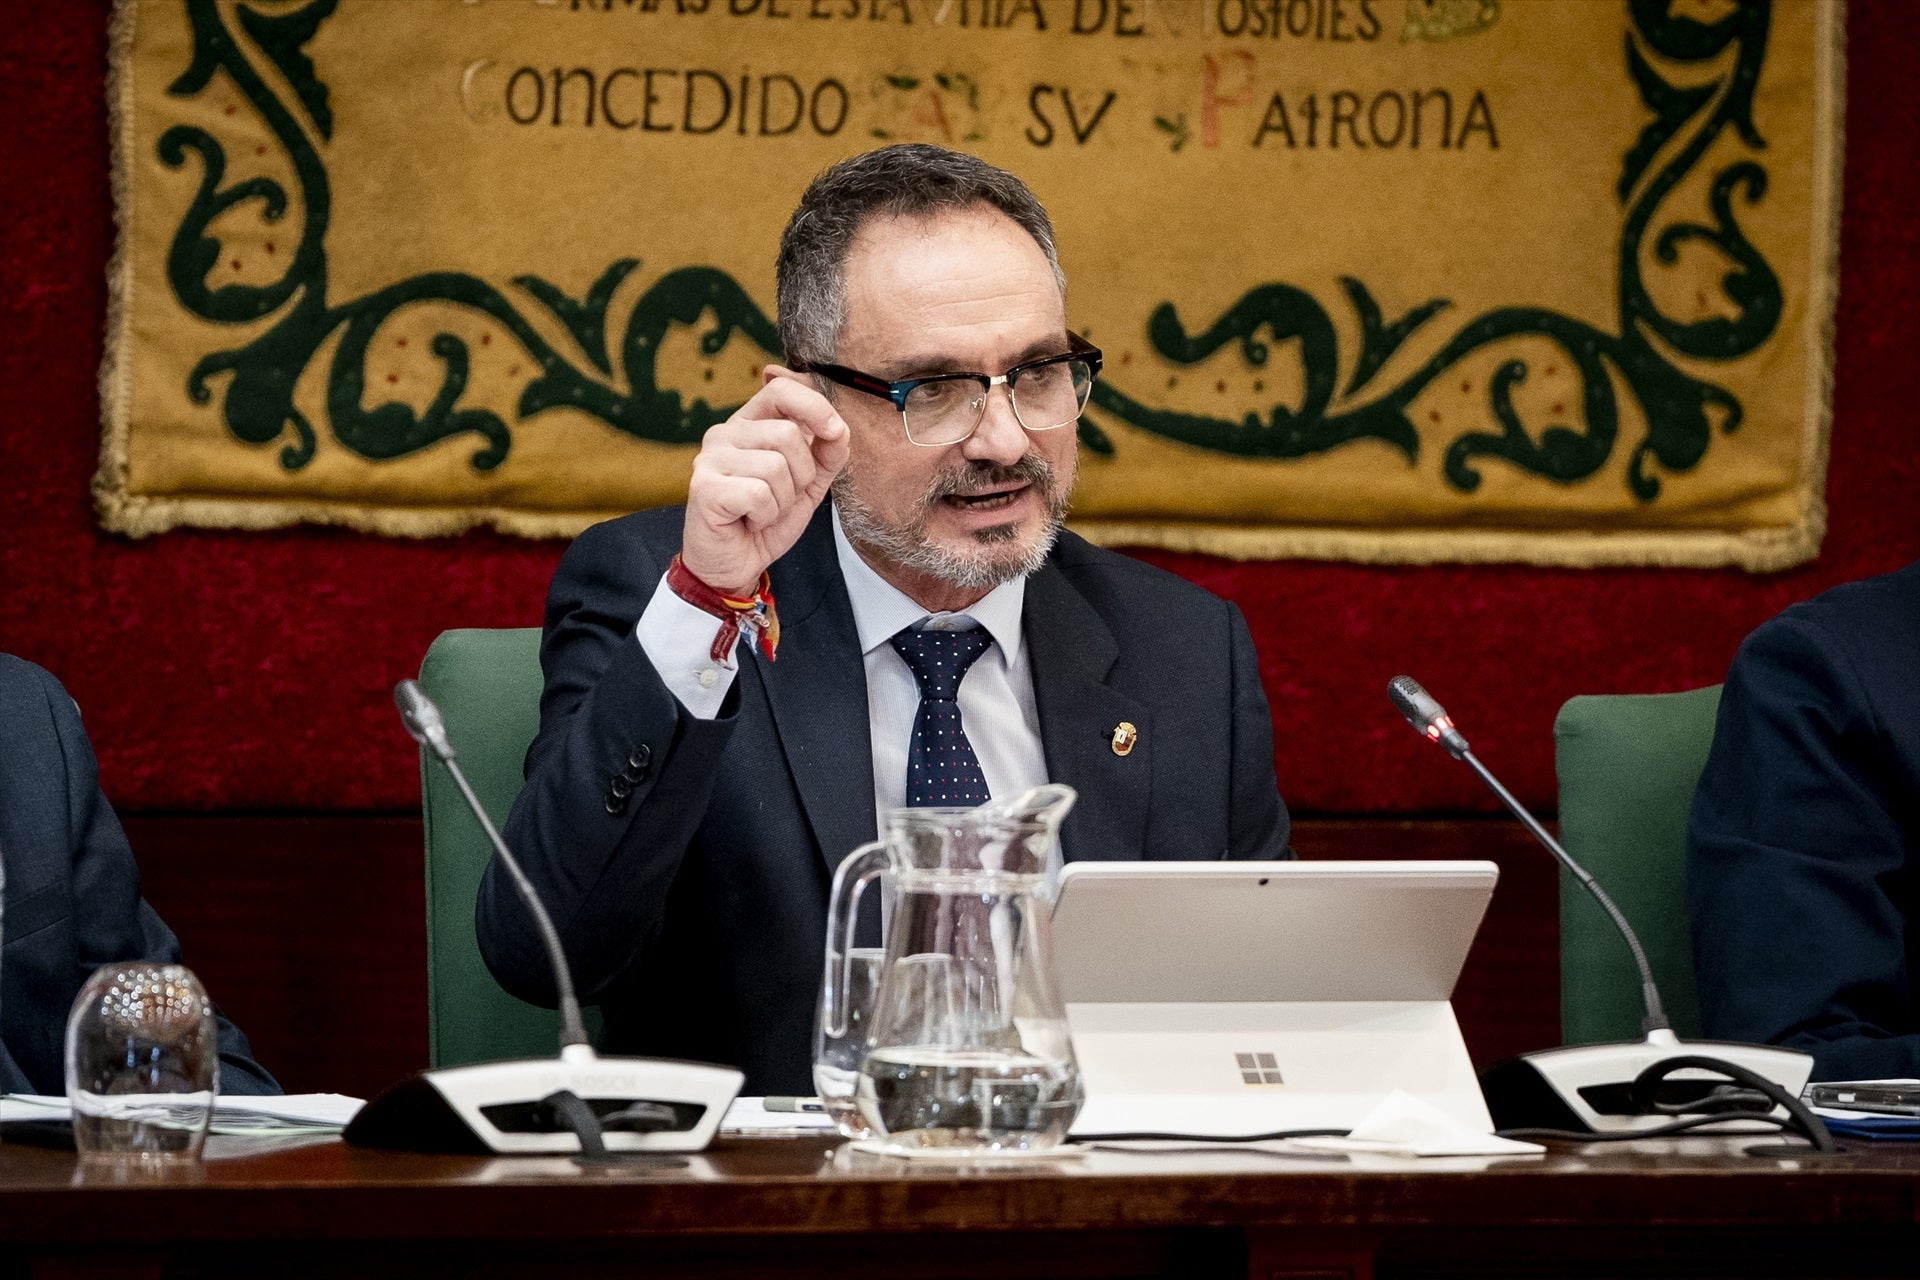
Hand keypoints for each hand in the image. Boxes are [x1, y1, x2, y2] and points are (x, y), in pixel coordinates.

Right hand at [680, 367, 849, 595]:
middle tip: (779, 498)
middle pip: (788, 434)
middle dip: (801, 475)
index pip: (781, 390)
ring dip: (782, 501)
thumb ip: (826, 454)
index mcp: (749, 424)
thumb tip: (839, 429)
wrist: (734, 564)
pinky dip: (765, 515)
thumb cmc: (766, 519)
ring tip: (762, 512)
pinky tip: (748, 521)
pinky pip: (759, 494)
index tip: (835, 431)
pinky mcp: (703, 486)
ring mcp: (710, 458)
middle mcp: (725, 433)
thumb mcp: (807, 484)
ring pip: (776, 466)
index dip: (814, 406)